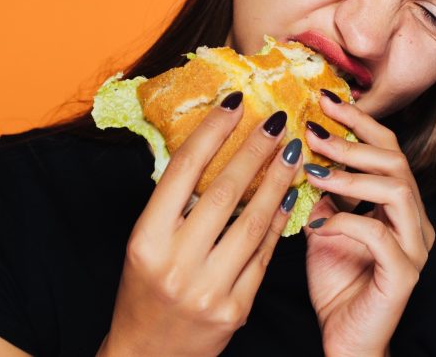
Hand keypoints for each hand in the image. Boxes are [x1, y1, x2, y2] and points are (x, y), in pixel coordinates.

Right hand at [99, 94, 302, 356]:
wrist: (147, 356)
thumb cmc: (145, 290)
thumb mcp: (145, 244)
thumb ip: (174, 204)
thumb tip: (213, 147)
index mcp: (146, 241)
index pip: (183, 172)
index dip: (212, 132)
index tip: (234, 103)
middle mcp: (176, 264)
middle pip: (224, 193)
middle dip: (254, 150)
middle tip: (276, 119)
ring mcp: (209, 289)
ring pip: (252, 222)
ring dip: (276, 181)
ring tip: (291, 151)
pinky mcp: (237, 310)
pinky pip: (264, 256)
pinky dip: (278, 222)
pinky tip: (288, 195)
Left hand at [301, 94, 435, 356]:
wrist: (346, 342)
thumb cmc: (337, 286)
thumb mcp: (322, 228)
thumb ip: (320, 195)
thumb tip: (300, 153)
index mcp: (401, 206)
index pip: (388, 149)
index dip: (359, 123)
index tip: (325, 100)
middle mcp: (415, 221)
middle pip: (396, 161)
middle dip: (353, 140)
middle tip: (315, 130)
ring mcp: (415, 247)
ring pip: (396, 189)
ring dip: (350, 174)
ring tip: (313, 170)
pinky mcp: (404, 273)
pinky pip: (380, 233)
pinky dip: (346, 220)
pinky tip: (318, 223)